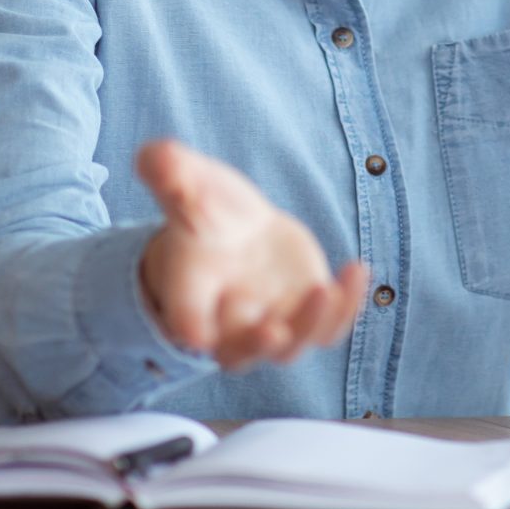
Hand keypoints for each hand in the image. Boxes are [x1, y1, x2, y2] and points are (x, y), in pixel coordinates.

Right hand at [136, 138, 368, 373]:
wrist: (239, 233)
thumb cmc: (206, 215)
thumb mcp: (190, 190)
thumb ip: (172, 178)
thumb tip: (153, 155)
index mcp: (191, 299)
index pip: (185, 323)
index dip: (191, 329)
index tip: (197, 331)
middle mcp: (230, 325)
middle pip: (240, 353)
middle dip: (257, 344)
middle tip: (274, 331)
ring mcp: (273, 326)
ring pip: (291, 346)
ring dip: (310, 325)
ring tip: (325, 289)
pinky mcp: (310, 316)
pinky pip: (331, 326)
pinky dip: (347, 306)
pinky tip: (356, 269)